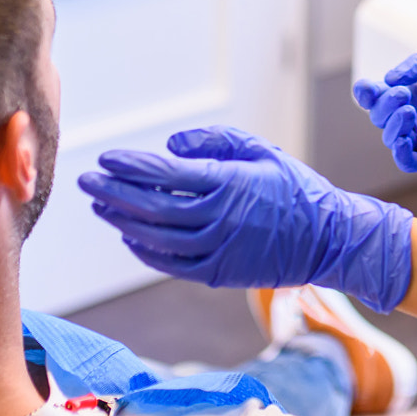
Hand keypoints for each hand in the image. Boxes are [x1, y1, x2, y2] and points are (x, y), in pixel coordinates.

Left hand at [78, 126, 414, 312]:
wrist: (329, 238)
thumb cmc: (295, 189)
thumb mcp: (261, 150)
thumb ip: (214, 141)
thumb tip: (170, 147)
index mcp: (228, 184)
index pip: (165, 175)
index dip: (132, 167)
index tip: (106, 158)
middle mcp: (218, 219)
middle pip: (152, 207)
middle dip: (114, 193)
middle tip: (87, 181)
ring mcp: (217, 250)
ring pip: (156, 238)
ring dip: (122, 222)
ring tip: (99, 207)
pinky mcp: (220, 274)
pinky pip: (172, 264)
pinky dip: (146, 251)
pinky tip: (129, 236)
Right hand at [353, 49, 416, 172]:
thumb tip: (390, 79)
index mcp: (416, 92)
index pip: (380, 96)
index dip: (366, 93)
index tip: (366, 87)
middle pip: (381, 116)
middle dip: (383, 105)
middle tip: (402, 94)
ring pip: (391, 138)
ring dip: (391, 125)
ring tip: (408, 110)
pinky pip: (409, 161)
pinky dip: (400, 152)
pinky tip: (406, 136)